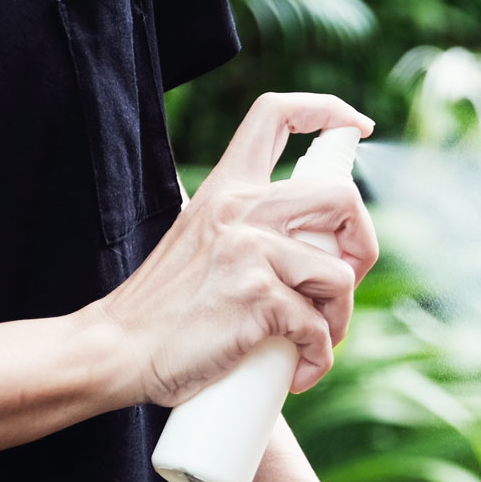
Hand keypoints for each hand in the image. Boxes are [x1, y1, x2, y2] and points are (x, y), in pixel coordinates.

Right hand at [88, 93, 380, 405]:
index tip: (359, 126)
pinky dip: (318, 358)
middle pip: (342, 196)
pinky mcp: (257, 298)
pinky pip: (318, 328)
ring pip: (339, 275)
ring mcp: (250, 251)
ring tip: (313, 343)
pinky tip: (298, 372)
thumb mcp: (198, 240)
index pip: (275, 114)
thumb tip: (307, 247)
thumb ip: (242, 228)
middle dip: (363, 244)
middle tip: (343, 283)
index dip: (328, 109)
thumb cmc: (161, 309)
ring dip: (339, 320)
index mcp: (225, 188)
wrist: (116, 350)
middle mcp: (240, 208)